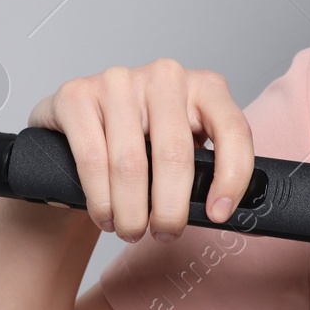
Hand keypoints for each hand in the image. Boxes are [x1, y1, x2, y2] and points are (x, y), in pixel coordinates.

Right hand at [27, 59, 253, 240]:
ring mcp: (119, 81)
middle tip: (165, 233)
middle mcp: (165, 76)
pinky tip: (105, 216)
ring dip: (132, 211)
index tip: (217, 214)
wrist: (81, 127)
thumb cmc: (144, 143)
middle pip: (175, 154)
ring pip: (131, 163)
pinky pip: (92, 159)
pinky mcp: (76, 94)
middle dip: (171, 208)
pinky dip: (101, 199)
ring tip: (131, 231)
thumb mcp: (186, 147)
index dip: (231, 178)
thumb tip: (221, 213)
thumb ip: (208, 169)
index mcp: (205, 87)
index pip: (232, 130)